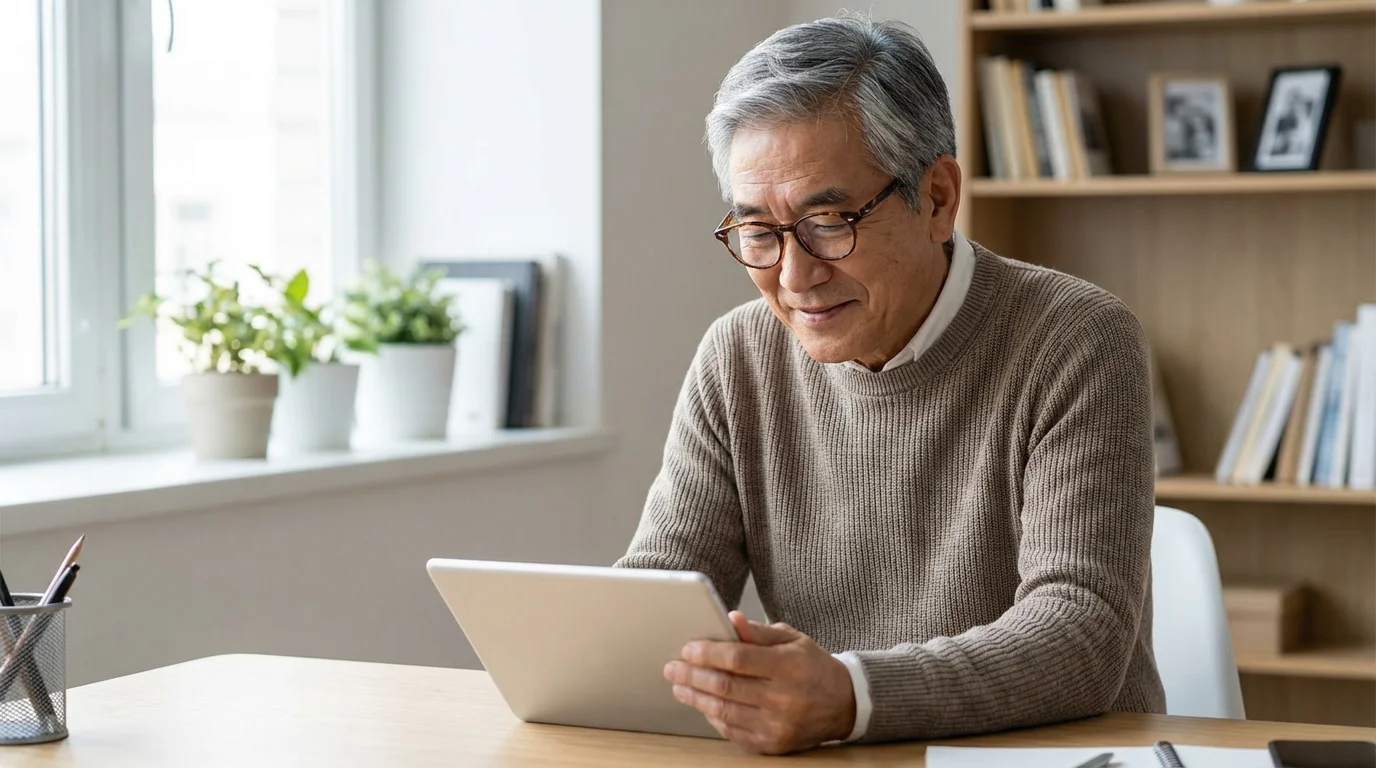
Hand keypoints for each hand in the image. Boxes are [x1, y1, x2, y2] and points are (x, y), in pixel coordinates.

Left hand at [663, 611, 855, 754]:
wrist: (843, 704)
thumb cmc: (813, 666)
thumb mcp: (792, 640)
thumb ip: (758, 632)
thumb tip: (730, 619)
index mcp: (789, 667)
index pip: (738, 659)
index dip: (708, 653)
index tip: (687, 649)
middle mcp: (783, 699)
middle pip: (725, 687)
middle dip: (692, 675)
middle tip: (672, 667)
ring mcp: (777, 725)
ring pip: (724, 712)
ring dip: (695, 698)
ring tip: (679, 686)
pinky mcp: (772, 744)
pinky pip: (733, 731)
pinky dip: (713, 717)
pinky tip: (702, 704)